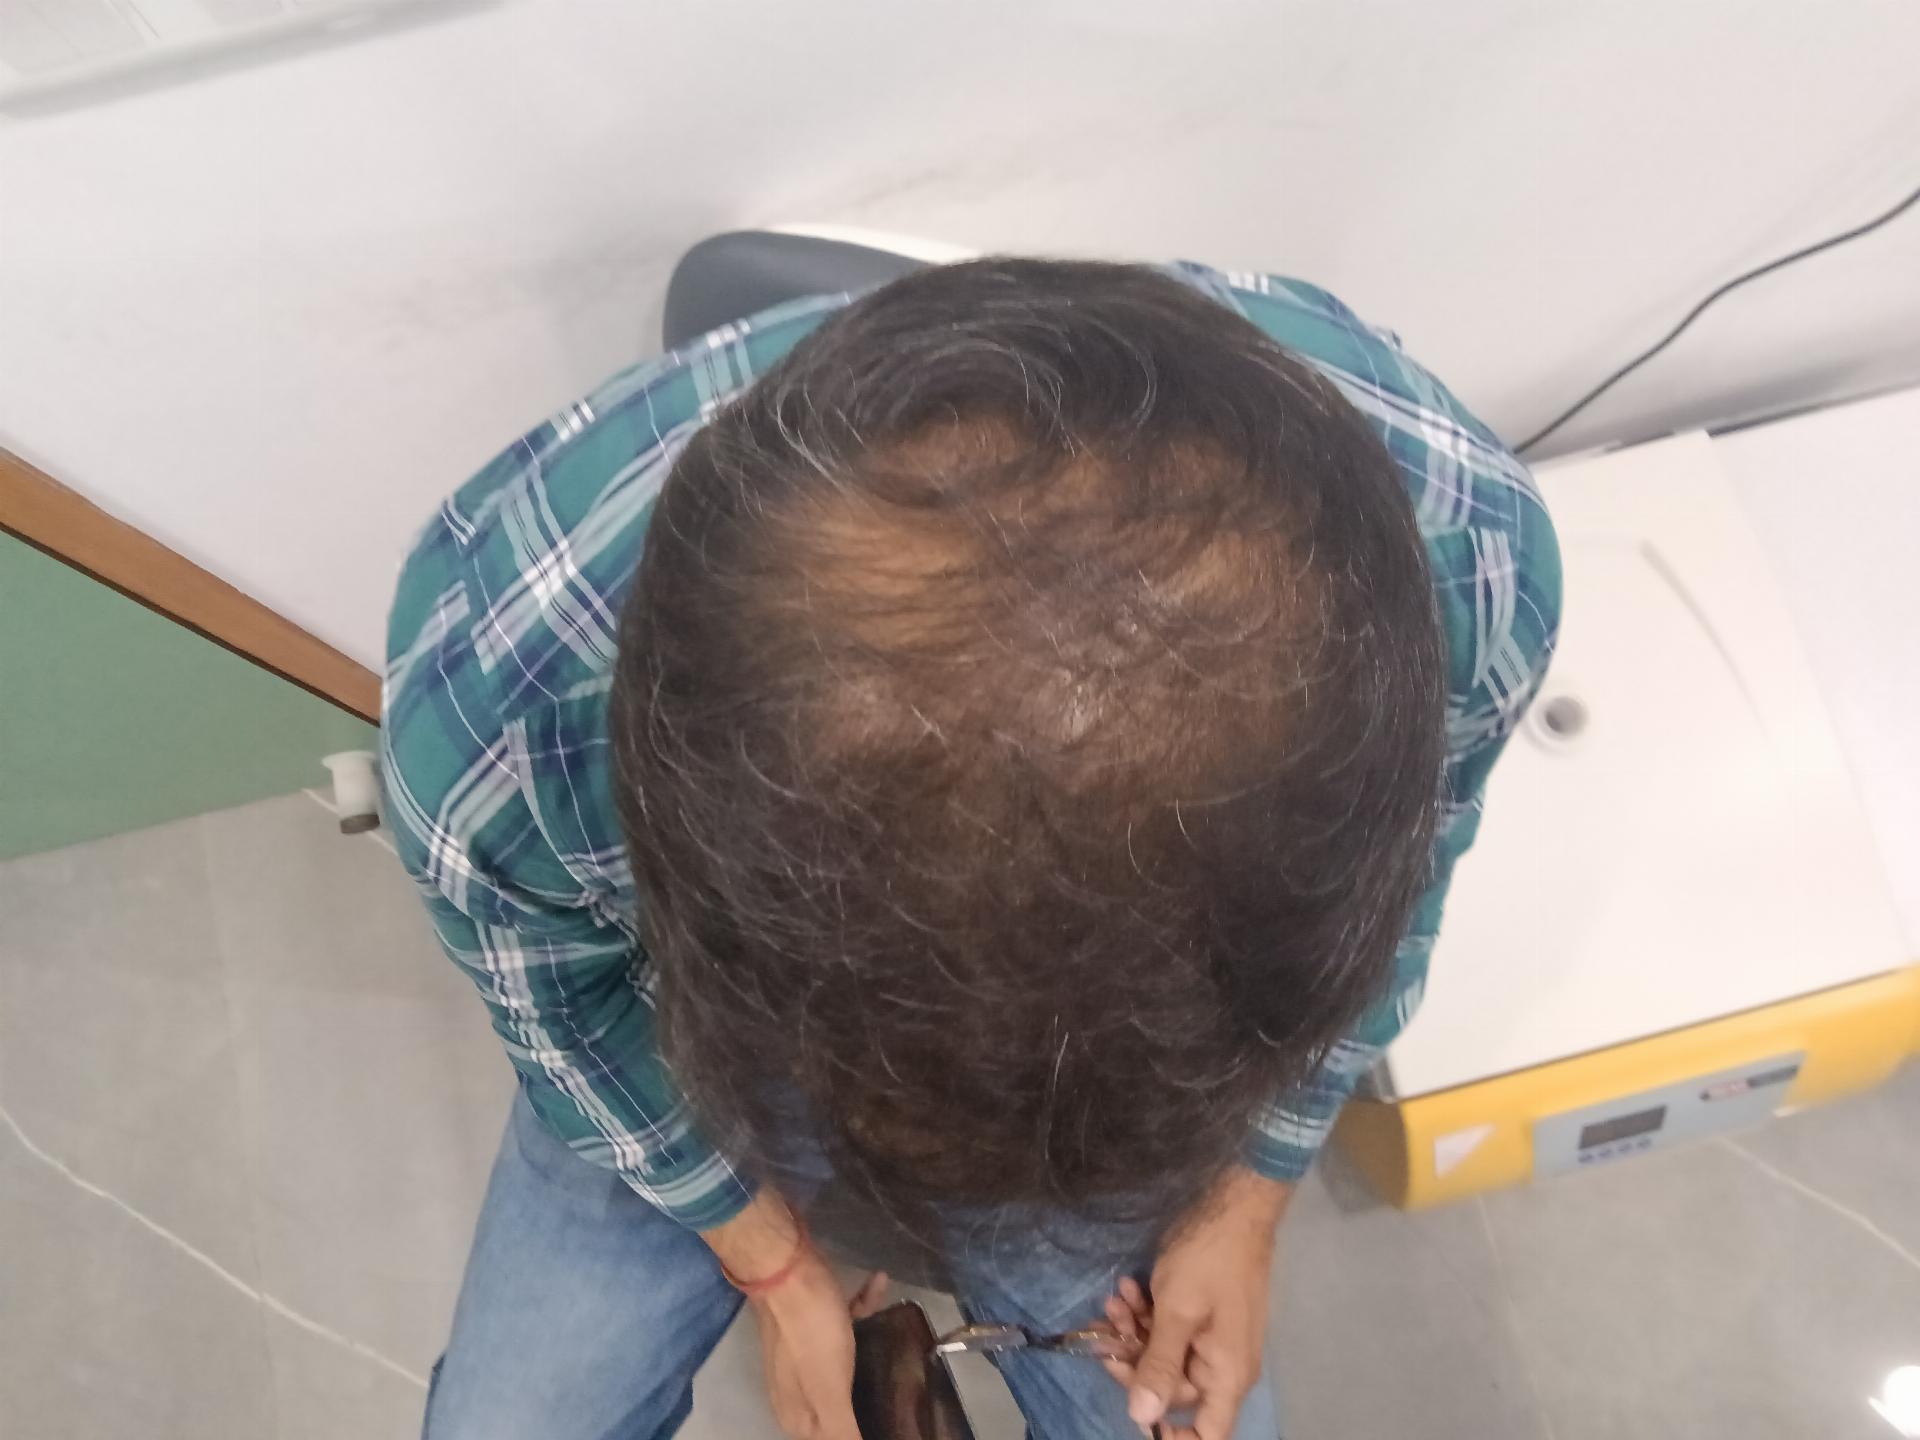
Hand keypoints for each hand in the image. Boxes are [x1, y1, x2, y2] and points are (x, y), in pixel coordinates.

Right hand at [701, 1191, 887, 1439]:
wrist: (785, 1265)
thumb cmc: (809, 1332)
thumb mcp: (829, 1389)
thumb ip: (841, 1430)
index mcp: (796, 1411)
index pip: (830, 1436)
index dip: (857, 1430)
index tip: (891, 1419)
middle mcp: (796, 1384)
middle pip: (841, 1399)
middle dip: (868, 1392)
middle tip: (902, 1386)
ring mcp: (804, 1347)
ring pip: (846, 1357)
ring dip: (871, 1340)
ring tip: (896, 1334)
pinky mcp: (813, 1314)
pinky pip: (845, 1317)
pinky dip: (863, 1303)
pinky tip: (879, 1282)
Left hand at [1123, 1168, 1290, 1438]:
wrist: (1234, 1204)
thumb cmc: (1209, 1259)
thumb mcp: (1178, 1312)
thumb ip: (1160, 1365)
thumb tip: (1142, 1417)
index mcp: (1227, 1375)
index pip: (1208, 1433)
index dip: (1174, 1437)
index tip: (1138, 1417)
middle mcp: (1225, 1365)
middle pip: (1175, 1391)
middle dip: (1137, 1364)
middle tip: (1106, 1334)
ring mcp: (1215, 1338)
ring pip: (1168, 1356)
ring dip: (1137, 1332)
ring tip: (1114, 1301)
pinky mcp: (1204, 1315)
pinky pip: (1173, 1331)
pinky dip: (1148, 1315)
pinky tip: (1128, 1290)